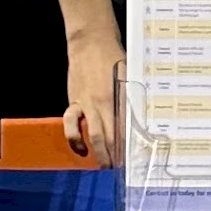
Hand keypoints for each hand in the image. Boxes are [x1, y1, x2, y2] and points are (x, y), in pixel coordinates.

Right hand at [63, 30, 123, 166]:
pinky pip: (70, 122)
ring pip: (92, 133)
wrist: (89, 41)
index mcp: (118, 97)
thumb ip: (130, 96)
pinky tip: (80, 147)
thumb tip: (139, 117)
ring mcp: (86, 103)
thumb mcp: (128, 75)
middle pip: (110, 135)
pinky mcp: (74, 100)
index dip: (128, 145)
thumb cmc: (112, 57)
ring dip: (98, 151)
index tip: (133, 158)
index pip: (124, 127)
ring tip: (103, 164)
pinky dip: (74, 137)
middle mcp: (102, 103)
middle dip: (114, 155)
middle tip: (119, 168)